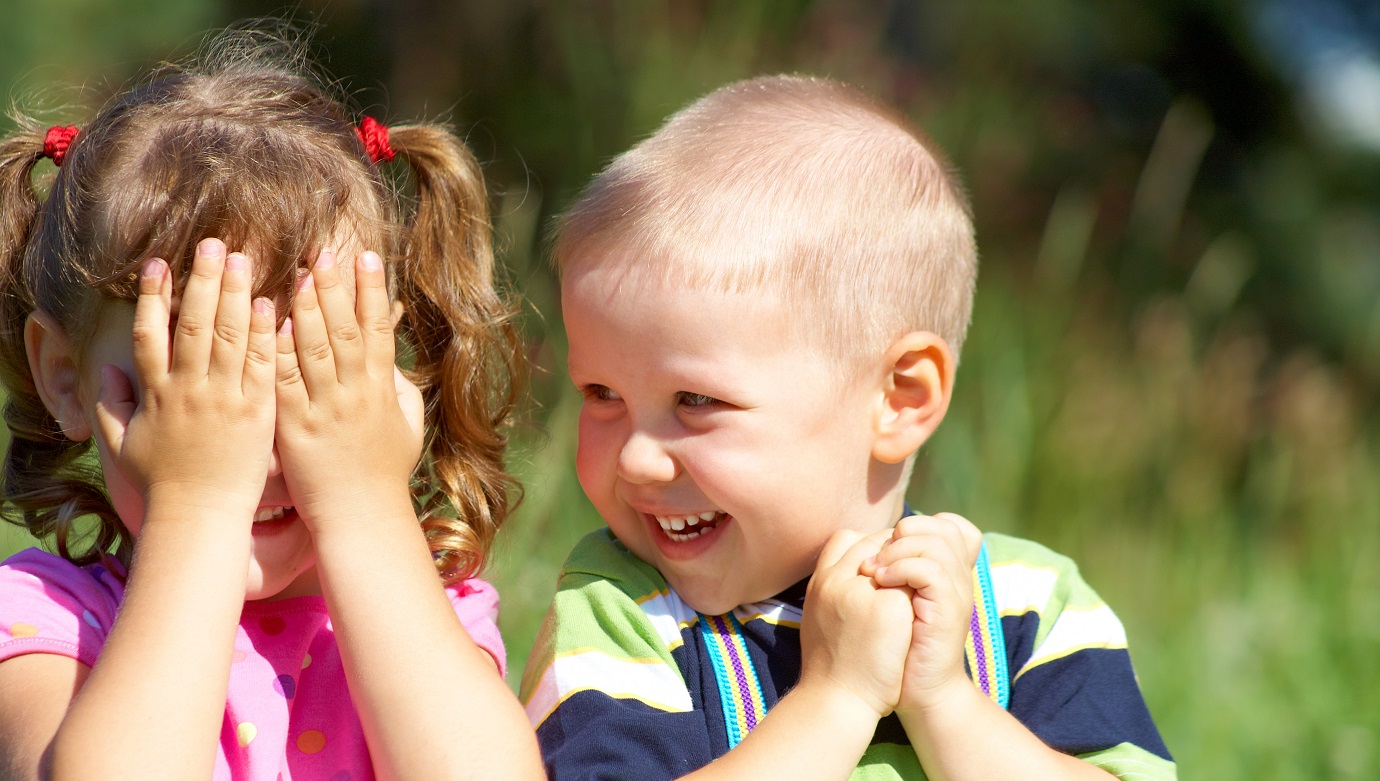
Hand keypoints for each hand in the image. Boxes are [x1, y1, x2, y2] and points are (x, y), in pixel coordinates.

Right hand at [93, 239, 277, 516]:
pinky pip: (262, 365)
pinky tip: (271, 304)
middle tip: (213, 243)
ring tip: (243, 258)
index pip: (151, 334)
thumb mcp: (125, 445)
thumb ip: (112, 405)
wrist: (200, 517)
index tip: (158, 263)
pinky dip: (265, 334)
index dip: (153, 296)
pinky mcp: (257, 412)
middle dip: (203, 280)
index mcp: (157, 394)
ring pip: (229, 336)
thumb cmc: (163, 484)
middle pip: (195, 323)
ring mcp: (224, 399)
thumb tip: (105, 371)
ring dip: (236, 294)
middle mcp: (189, 390)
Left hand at [273, 248, 422, 532]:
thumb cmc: (384, 472)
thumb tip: (389, 353)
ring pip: (314, 348)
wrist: (361, 516)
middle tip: (322, 251)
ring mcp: (324, 409)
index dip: (372, 291)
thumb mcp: (406, 424)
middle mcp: (355, 393)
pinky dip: (278, 350)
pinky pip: (284, 381)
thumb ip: (398, 386)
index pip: (378, 329)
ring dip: (305, 308)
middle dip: (334, 288)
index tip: (366, 256)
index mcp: (382, 389)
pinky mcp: (294, 426)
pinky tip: (270, 322)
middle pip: (344, 329)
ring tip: (295, 272)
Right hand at [797, 528, 915, 720]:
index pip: (847, 538)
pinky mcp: (890, 606)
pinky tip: (921, 611)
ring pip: (897, 557)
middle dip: (897, 553)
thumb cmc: (831, 665)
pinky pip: (912, 581)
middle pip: (875, 542)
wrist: (837, 700)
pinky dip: (918, 592)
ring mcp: (863, 591)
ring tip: (915, 593)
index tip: (886, 565)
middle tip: (909, 575)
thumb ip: (834, 590)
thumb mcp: (820, 617)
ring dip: (908, 571)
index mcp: (820, 580)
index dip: (872, 546)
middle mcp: (838, 579)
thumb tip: (859, 571)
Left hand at [866, 512, 982, 717]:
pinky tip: (880, 582)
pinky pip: (931, 571)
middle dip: (904, 533)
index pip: (949, 524)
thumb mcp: (897, 602)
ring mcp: (958, 594)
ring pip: (936, 544)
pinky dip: (901, 569)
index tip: (886, 547)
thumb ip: (896, 571)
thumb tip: (869, 542)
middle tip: (876, 558)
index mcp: (950, 573)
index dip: (918, 525)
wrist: (919, 692)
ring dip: (898, 550)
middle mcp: (959, 579)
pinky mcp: (950, 611)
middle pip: (944, 527)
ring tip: (874, 571)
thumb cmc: (901, 649)